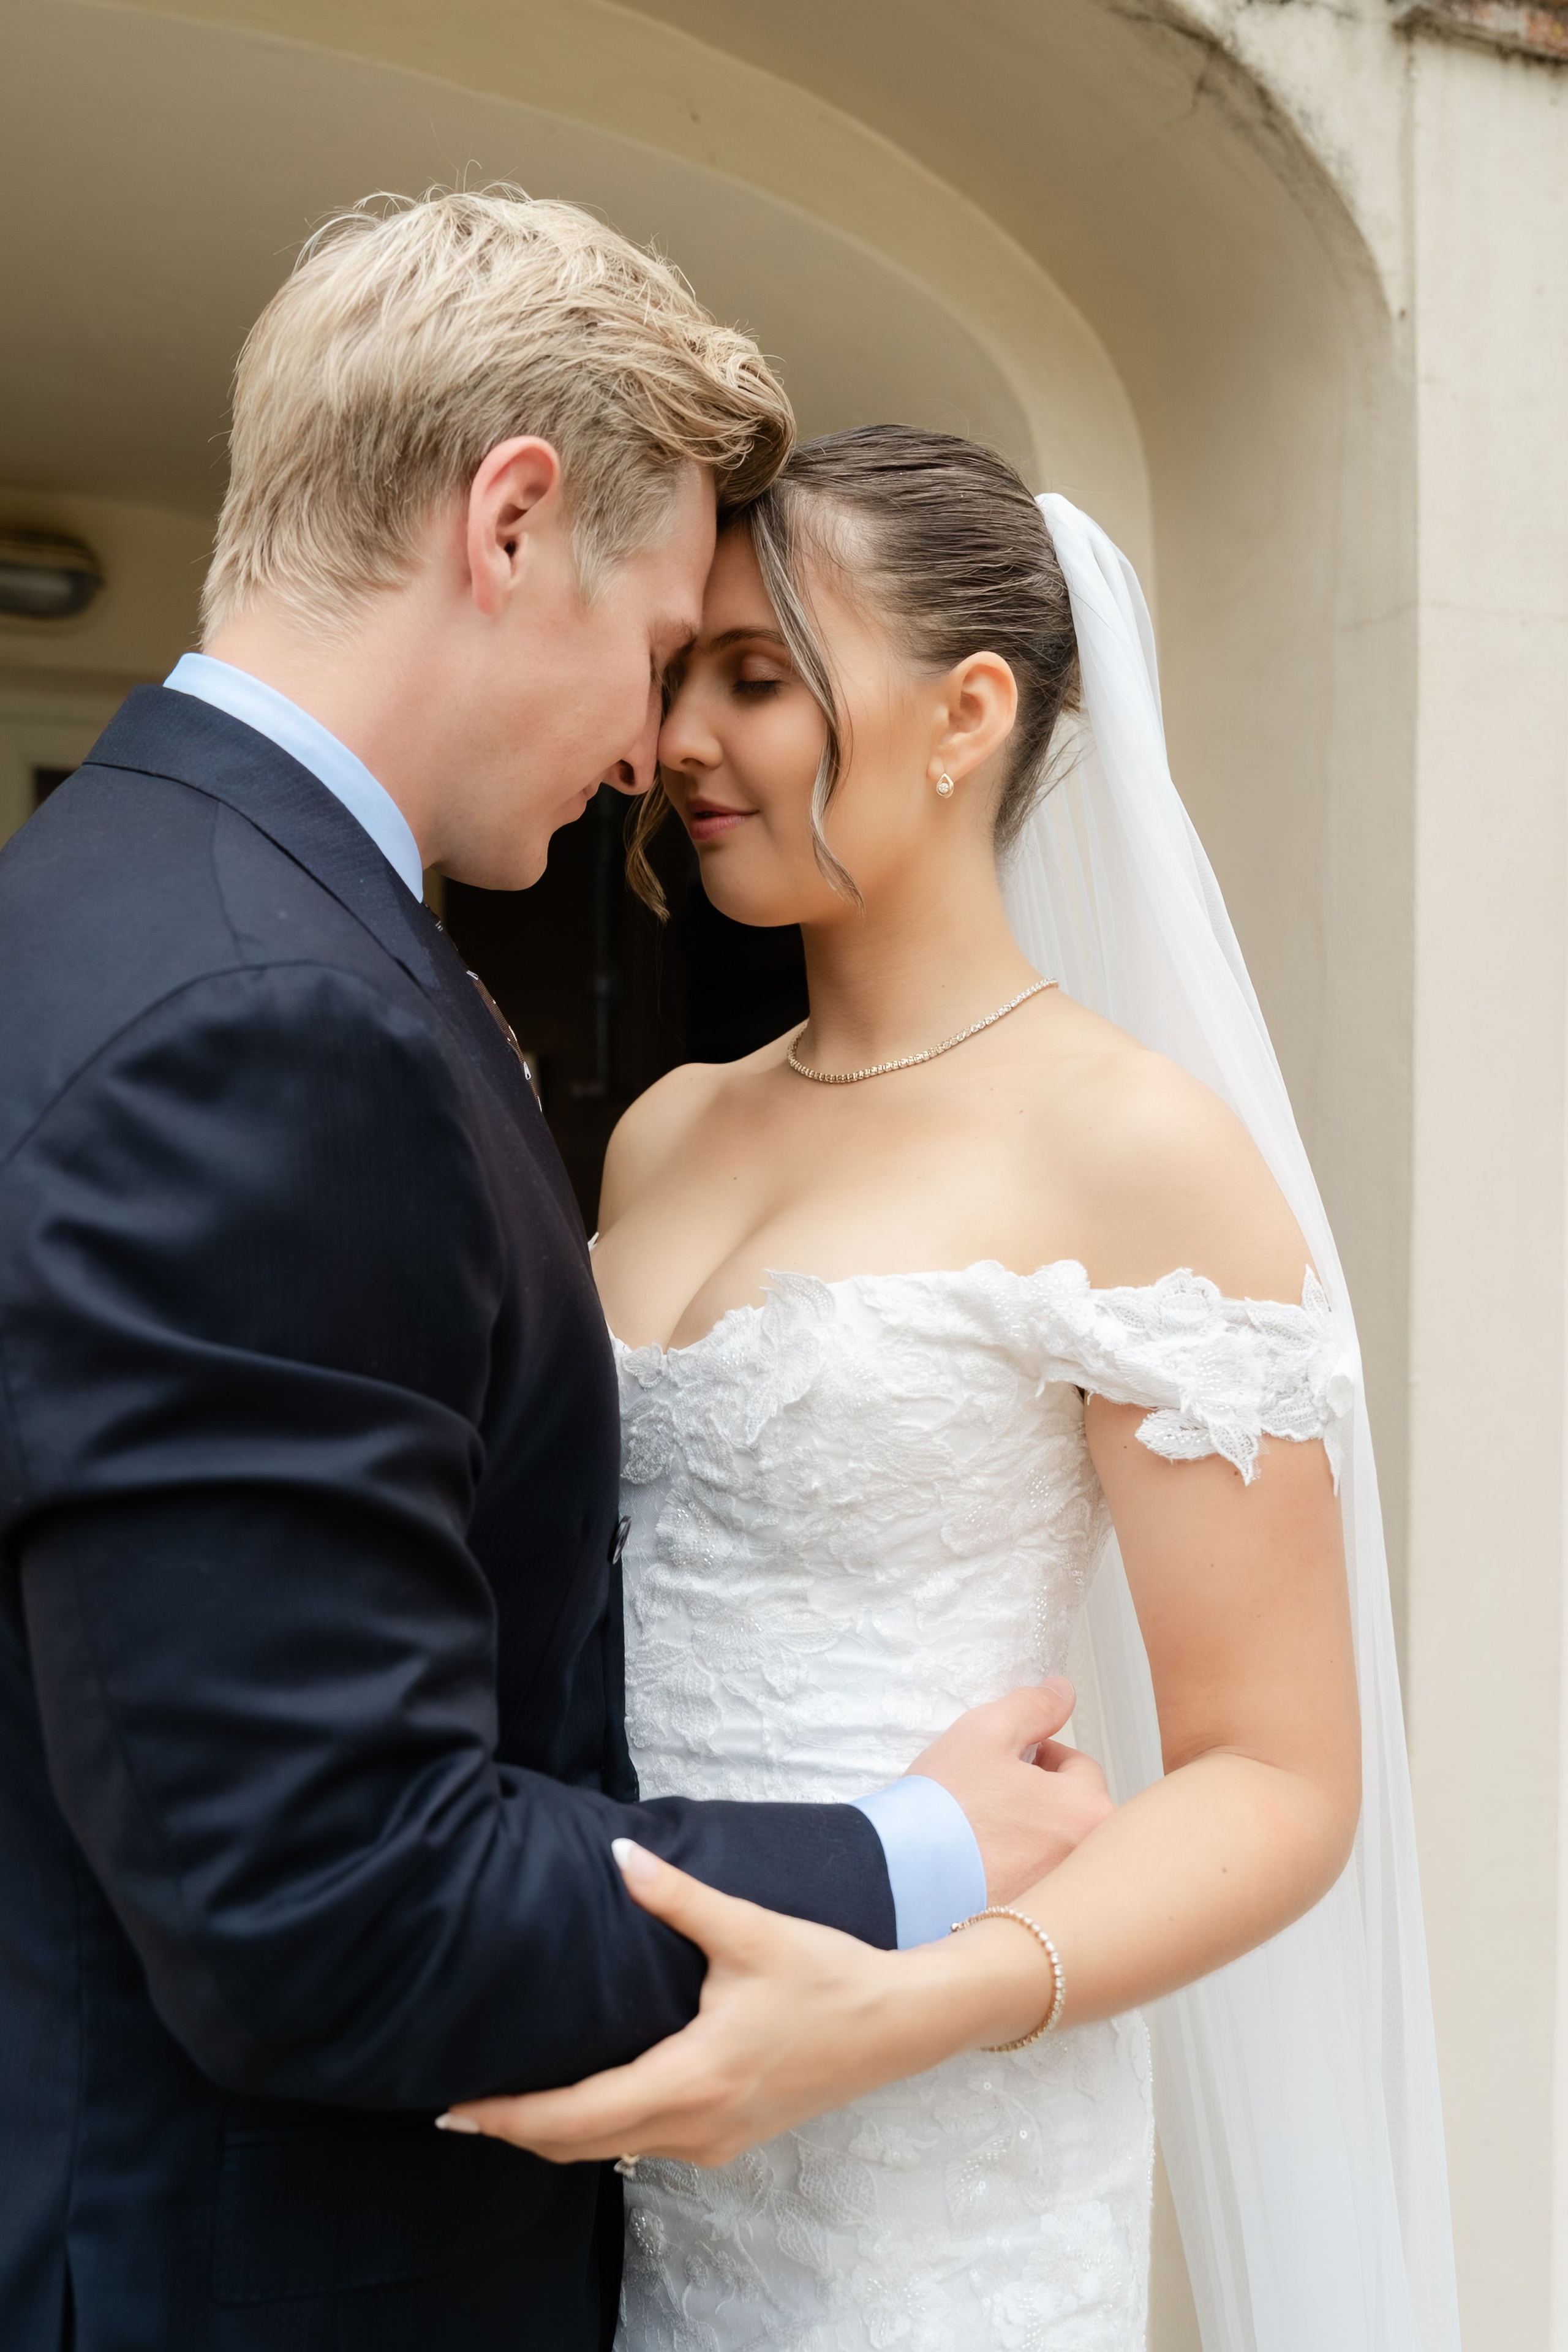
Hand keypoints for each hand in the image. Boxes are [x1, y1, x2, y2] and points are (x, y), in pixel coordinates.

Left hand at [441, 1841, 1045, 2166]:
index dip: (512, 2116)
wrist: (897, 2024)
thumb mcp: (749, 1931)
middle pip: (583, 2145)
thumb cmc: (825, 1975)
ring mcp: (714, 2141)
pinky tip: (586, 2101)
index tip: (459, 2108)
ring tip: (511, 2103)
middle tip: (463, 2108)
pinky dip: (602, 2132)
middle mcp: (696, 2125)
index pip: (578, 2115)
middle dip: (519, 2131)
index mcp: (692, 2079)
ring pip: (614, 2151)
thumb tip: (620, 1854)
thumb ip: (677, 1897)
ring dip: (559, 2134)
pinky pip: (647, 2146)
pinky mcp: (729, 2140)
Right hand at [908, 1677, 1112, 1903]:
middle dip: (1040, 1798)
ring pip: (1052, 1847)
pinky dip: (1013, 1872)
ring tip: (982, 1833)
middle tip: (992, 1798)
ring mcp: (1061, 1896)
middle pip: (1072, 1811)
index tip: (1004, 1763)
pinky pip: (1033, 1883)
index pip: (1080, 1766)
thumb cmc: (944, 1807)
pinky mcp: (1034, 1923)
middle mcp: (1086, 1861)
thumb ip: (1033, 1706)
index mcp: (1088, 1811)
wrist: (901, 1877)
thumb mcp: (987, 1732)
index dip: (1039, 1754)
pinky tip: (979, 1865)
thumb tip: (1063, 1693)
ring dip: (1028, 1836)